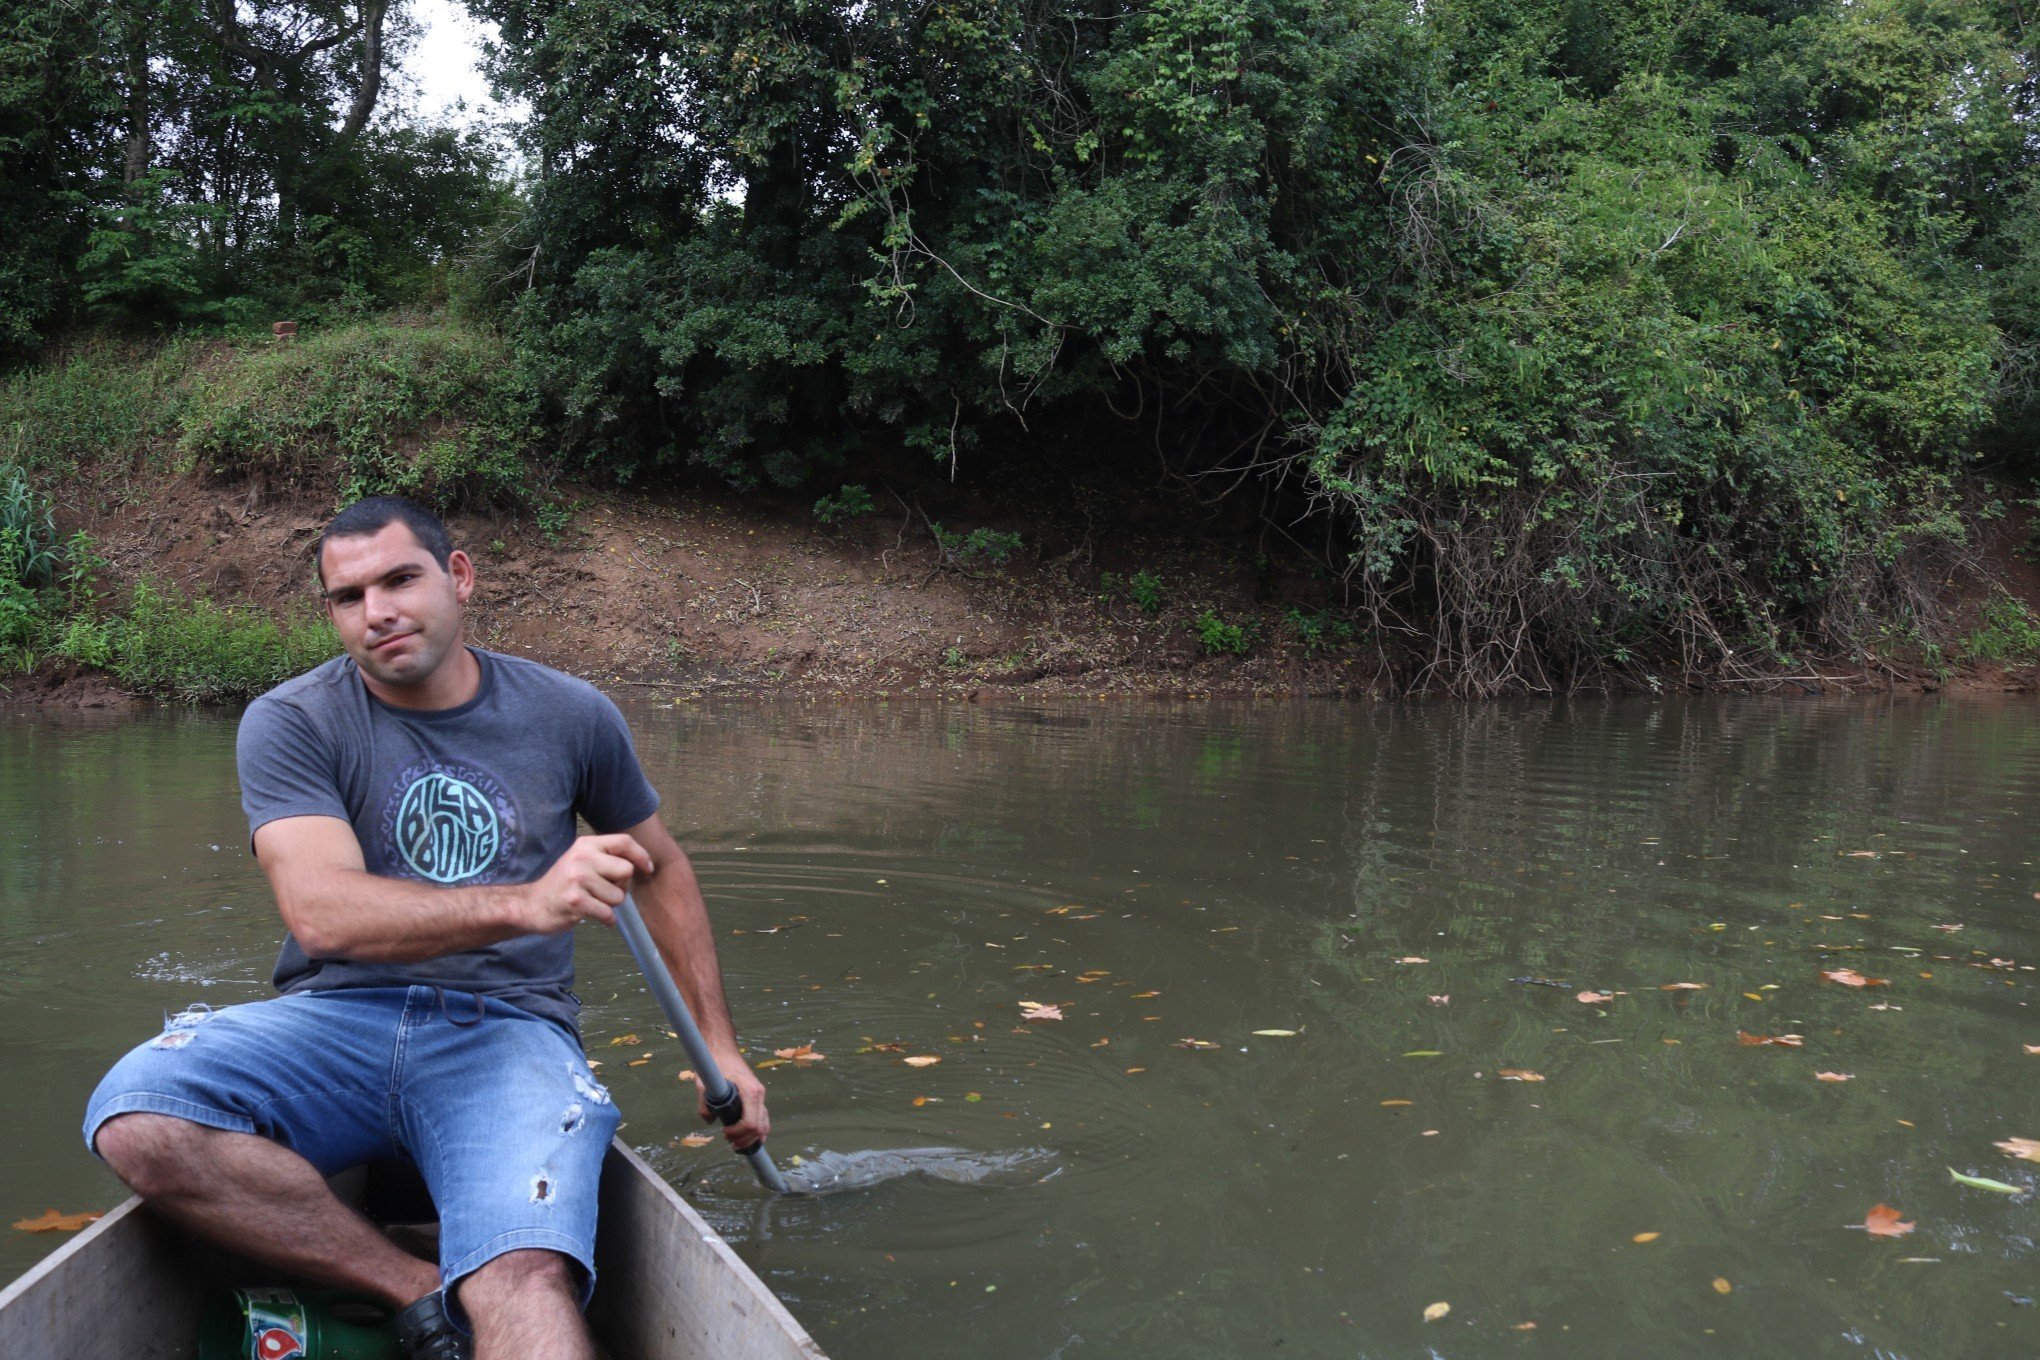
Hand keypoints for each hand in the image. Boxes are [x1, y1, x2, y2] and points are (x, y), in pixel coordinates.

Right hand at [519, 833, 653, 932]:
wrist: (531, 905)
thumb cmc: (563, 885)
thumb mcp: (581, 860)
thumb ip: (606, 857)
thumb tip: (642, 863)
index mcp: (585, 845)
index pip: (624, 842)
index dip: (641, 855)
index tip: (647, 869)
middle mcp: (582, 858)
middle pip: (626, 871)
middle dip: (622, 886)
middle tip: (605, 892)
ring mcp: (577, 879)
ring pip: (618, 896)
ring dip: (610, 905)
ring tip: (592, 902)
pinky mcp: (575, 901)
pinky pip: (608, 913)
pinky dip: (606, 919)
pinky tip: (591, 915)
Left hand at [693, 1049, 770, 1149]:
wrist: (722, 1048)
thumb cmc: (714, 1063)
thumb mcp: (703, 1084)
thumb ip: (704, 1105)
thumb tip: (710, 1120)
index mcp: (750, 1091)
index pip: (750, 1123)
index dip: (738, 1134)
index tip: (724, 1133)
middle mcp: (759, 1094)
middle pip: (760, 1127)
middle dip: (745, 1140)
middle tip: (729, 1143)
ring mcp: (760, 1095)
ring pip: (764, 1124)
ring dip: (752, 1138)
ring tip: (737, 1143)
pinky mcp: (757, 1096)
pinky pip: (762, 1118)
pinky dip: (757, 1130)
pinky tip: (747, 1137)